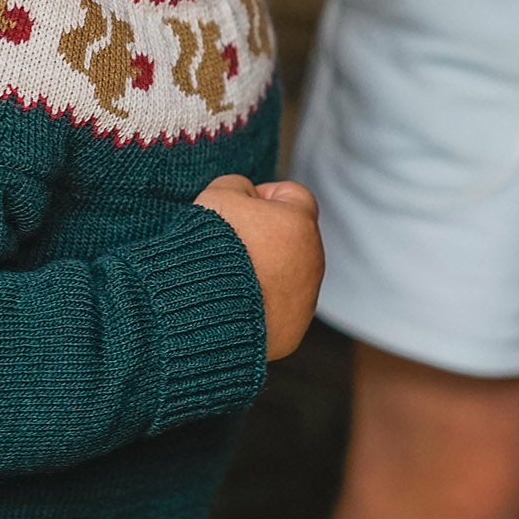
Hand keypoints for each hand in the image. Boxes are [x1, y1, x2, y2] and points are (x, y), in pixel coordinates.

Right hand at [194, 174, 323, 358]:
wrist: (205, 312)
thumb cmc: (213, 250)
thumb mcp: (218, 195)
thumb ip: (237, 186)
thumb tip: (244, 197)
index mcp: (300, 224)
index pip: (292, 195)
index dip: (263, 195)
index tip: (239, 208)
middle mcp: (312, 262)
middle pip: (292, 238)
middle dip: (265, 237)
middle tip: (230, 244)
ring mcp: (305, 300)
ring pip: (288, 276)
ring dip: (264, 272)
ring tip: (226, 277)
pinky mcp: (292, 331)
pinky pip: (278, 309)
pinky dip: (259, 304)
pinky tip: (231, 303)